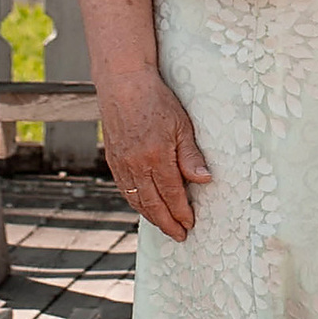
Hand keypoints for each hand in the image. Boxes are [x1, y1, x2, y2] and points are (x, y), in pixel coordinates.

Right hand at [97, 64, 213, 240]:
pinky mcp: (113, 159)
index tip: (190, 224)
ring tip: (165, 225)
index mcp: (156, 157)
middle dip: (167, 223)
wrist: (123, 83)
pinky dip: (136, 203)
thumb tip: (204, 180)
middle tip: (179, 235)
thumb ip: (190, 155)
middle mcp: (136, 165)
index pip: (172, 194)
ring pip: (137, 200)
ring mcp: (121, 164)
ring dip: (151, 216)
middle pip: (153, 204)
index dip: (181, 212)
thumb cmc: (156, 100)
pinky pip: (125, 189)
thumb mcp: (182, 124)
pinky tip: (145, 206)